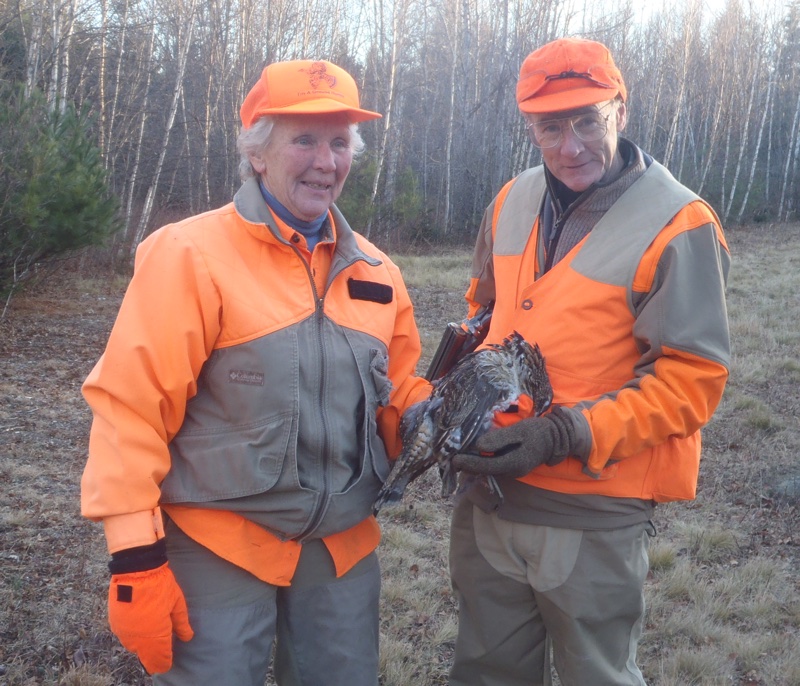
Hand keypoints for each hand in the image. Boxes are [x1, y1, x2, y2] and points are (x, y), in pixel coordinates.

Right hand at [107, 542, 192, 673]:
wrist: (136, 570)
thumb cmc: (161, 585)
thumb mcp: (176, 603)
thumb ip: (181, 623)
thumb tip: (187, 637)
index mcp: (156, 636)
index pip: (160, 659)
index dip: (165, 662)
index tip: (169, 661)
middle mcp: (138, 639)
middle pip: (145, 656)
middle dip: (153, 655)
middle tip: (161, 651)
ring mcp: (124, 632)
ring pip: (134, 647)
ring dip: (142, 645)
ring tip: (151, 638)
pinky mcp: (114, 623)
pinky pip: (125, 636)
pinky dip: (133, 635)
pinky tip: (140, 628)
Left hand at [452, 407, 575, 477]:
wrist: (556, 438)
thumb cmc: (537, 431)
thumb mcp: (518, 431)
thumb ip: (499, 439)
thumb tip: (479, 446)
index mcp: (513, 463)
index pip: (485, 466)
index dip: (468, 463)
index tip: (454, 459)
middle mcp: (511, 471)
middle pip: (484, 471)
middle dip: (467, 466)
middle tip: (450, 459)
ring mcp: (513, 471)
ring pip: (488, 470)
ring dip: (473, 465)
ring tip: (458, 457)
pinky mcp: (513, 466)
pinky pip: (493, 466)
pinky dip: (482, 462)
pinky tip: (474, 455)